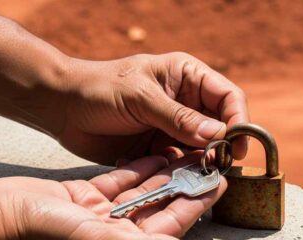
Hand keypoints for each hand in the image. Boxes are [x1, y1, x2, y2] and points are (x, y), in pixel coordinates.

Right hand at [0, 155, 226, 238]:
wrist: (2, 214)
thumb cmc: (44, 229)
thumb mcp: (94, 234)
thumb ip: (130, 239)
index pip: (174, 221)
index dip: (198, 202)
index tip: (218, 183)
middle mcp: (119, 230)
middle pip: (162, 204)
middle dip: (185, 183)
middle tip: (207, 163)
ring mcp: (103, 213)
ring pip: (143, 190)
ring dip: (164, 172)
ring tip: (185, 153)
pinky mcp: (88, 197)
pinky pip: (120, 181)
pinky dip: (137, 168)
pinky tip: (153, 154)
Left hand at [60, 52, 248, 163]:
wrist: (64, 108)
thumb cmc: (100, 88)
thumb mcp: (140, 96)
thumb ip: (178, 116)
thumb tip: (218, 134)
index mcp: (186, 76)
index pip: (226, 96)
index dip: (238, 118)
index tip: (237, 143)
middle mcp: (185, 101)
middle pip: (220, 124)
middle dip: (223, 144)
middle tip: (220, 163)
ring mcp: (173, 125)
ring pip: (202, 146)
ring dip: (204, 160)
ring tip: (200, 172)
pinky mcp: (160, 146)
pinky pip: (181, 161)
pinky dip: (183, 169)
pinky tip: (177, 173)